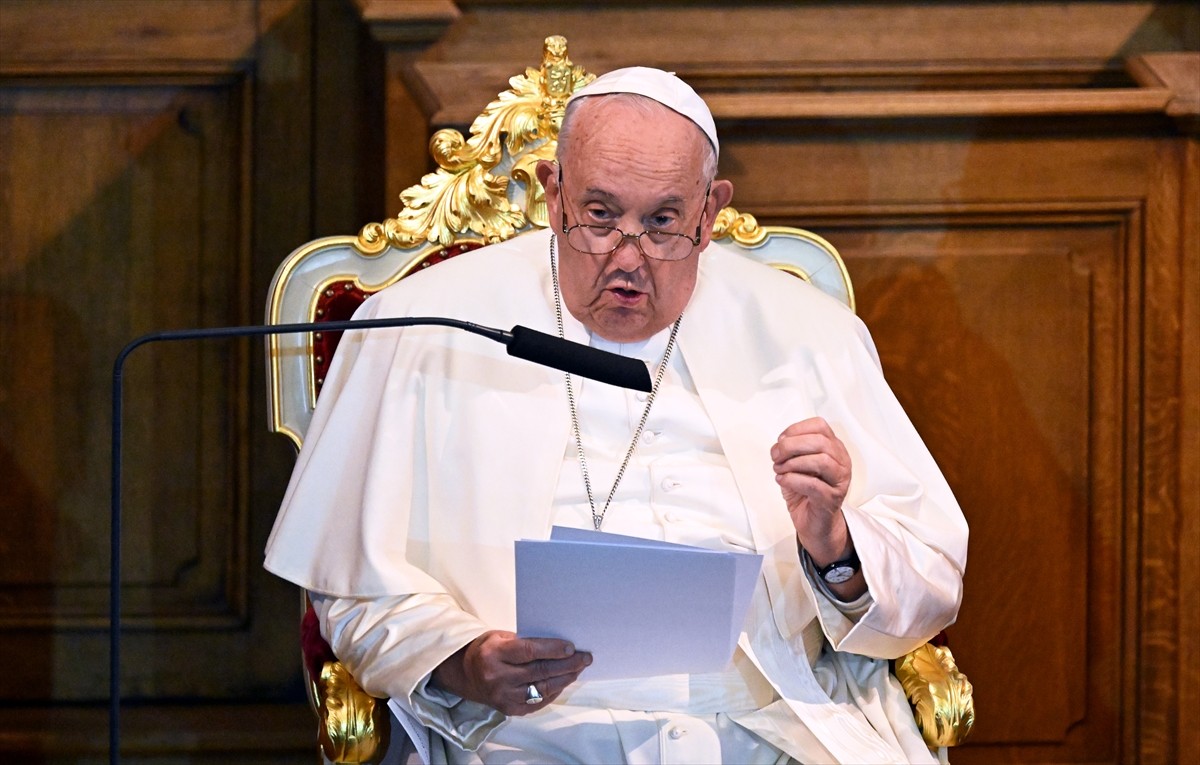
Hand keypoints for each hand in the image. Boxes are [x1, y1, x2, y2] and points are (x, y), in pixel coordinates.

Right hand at [430, 630, 591, 715]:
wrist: (464, 675)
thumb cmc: (486, 650)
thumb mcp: (499, 637)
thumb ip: (524, 641)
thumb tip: (557, 644)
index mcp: (494, 655)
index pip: (530, 652)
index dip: (553, 650)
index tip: (572, 647)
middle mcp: (497, 678)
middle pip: (540, 671)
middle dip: (567, 665)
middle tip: (585, 658)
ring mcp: (503, 697)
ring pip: (542, 689)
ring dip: (564, 679)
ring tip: (578, 669)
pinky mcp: (509, 710)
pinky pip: (538, 702)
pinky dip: (553, 692)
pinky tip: (564, 682)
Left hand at [770, 417, 853, 565]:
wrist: (814, 523)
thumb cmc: (806, 491)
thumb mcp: (797, 464)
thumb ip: (791, 451)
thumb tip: (780, 444)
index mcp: (834, 449)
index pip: (820, 426)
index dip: (796, 429)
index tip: (780, 440)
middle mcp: (841, 462)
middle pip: (820, 442)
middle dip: (791, 446)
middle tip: (776, 455)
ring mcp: (839, 481)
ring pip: (821, 461)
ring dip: (793, 463)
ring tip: (780, 469)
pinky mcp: (831, 499)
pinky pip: (813, 485)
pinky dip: (792, 480)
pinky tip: (782, 481)